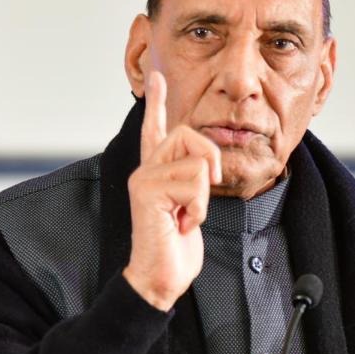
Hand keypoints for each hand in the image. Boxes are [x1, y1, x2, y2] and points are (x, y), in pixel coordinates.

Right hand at [122, 71, 221, 310]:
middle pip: (190, 134)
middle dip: (211, 162)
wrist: (162, 277)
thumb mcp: (193, 206)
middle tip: (200, 199)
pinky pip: (193, 183)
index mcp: (157, 171)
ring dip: (203, 197)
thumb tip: (206, 164)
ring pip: (197, 164)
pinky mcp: (147, 191)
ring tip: (186, 217)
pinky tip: (182, 224)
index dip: (156, 101)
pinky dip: (198, 209)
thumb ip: (194, 180)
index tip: (156, 76)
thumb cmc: (177, 247)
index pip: (155, 128)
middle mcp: (147, 169)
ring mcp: (144, 178)